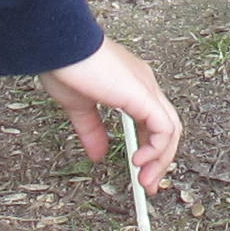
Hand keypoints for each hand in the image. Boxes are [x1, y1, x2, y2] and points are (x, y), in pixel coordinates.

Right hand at [40, 37, 181, 194]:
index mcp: (131, 86)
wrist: (59, 46)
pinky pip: (164, 127)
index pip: (153, 121)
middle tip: (148, 184)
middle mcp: (144, 85)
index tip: (141, 172)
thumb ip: (92, 130)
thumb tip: (98, 154)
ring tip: (144, 179)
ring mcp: (146, 88)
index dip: (150, 149)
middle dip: (161, 160)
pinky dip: (157, 149)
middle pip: (167, 127)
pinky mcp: (144, 94)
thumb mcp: (78, 106)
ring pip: (170, 129)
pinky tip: (140, 160)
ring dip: (161, 159)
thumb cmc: (65, 65)